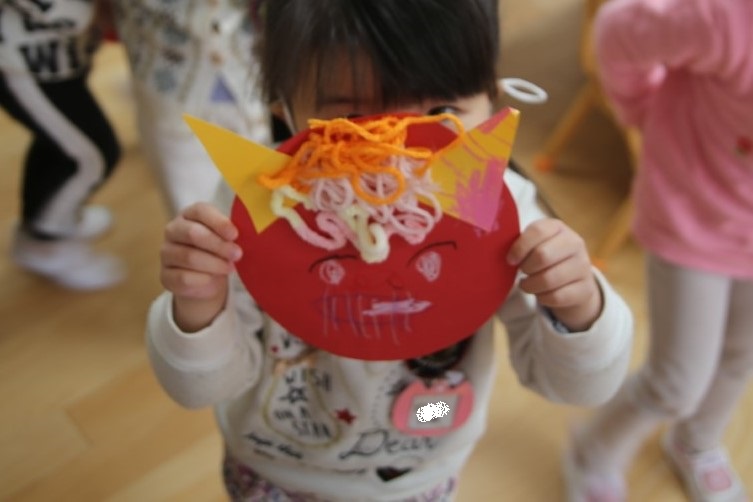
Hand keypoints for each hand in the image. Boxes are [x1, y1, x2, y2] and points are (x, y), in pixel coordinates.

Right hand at [160, 203, 241, 331]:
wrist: (205, 279)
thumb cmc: (218, 251)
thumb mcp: (227, 239)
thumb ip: (232, 234)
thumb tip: (252, 233)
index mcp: (190, 214)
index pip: (200, 210)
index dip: (218, 222)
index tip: (235, 234)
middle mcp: (174, 230)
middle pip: (193, 233)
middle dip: (218, 245)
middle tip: (237, 254)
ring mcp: (166, 253)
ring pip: (189, 257)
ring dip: (214, 264)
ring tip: (230, 268)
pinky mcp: (165, 275)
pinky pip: (183, 278)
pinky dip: (203, 280)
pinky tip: (214, 280)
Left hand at [507, 218, 601, 330]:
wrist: (575, 280)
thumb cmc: (545, 258)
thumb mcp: (534, 245)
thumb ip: (519, 243)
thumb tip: (492, 247)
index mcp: (557, 227)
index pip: (538, 231)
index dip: (519, 247)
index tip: (510, 260)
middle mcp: (574, 242)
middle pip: (543, 255)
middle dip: (526, 268)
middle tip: (522, 271)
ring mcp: (583, 265)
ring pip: (549, 279)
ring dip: (531, 285)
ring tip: (527, 284)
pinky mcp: (586, 288)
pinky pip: (557, 297)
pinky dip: (543, 298)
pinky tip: (541, 294)